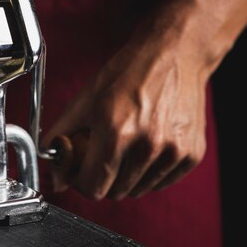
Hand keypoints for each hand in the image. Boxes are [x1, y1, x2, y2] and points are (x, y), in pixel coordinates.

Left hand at [44, 0, 213, 200]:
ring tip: (127, 145)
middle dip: (103, 177)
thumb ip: (61, 139)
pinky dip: (151, 172)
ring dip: (127, 177)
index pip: (93, 188)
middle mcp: (147, 145)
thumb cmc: (128, 73)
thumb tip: (55, 179)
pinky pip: (162, 182)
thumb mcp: (84, 101)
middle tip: (103, 152)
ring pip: (139, 190)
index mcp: (116, 132)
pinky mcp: (191, 154)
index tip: (82, 169)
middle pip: (115, 192)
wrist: (174, 54)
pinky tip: (147, 146)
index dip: (81, 181)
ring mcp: (173, 151)